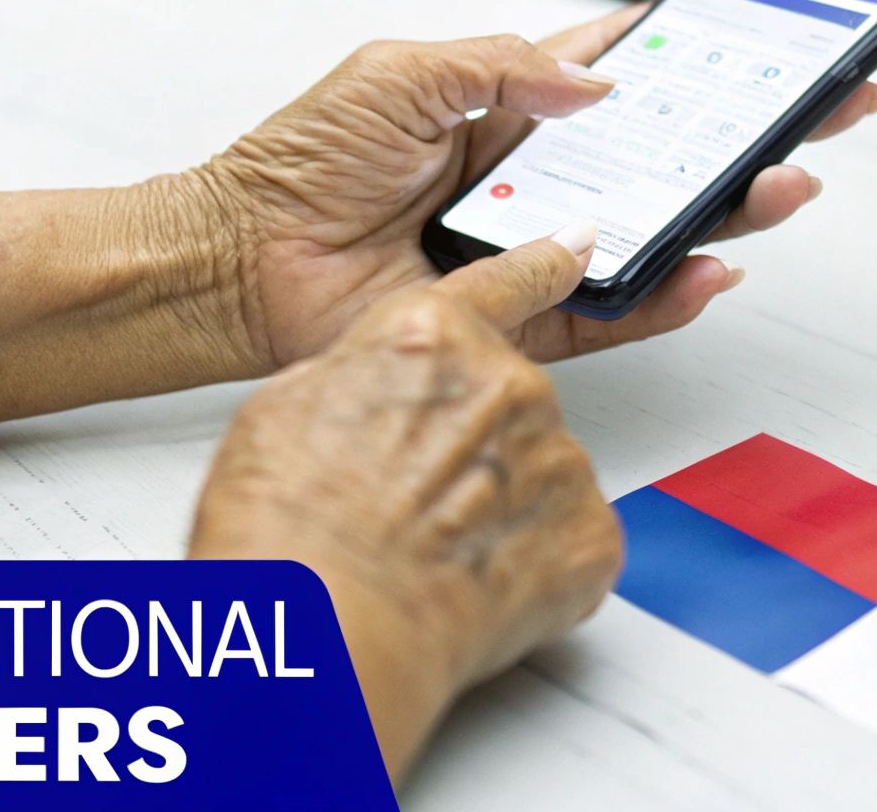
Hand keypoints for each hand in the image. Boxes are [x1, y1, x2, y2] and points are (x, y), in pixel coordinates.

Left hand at [153, 7, 876, 376]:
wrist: (242, 262)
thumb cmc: (302, 162)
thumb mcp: (402, 75)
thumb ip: (503, 69)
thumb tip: (603, 79)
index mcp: (509, 108)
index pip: (625, 75)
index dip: (695, 58)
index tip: (766, 42)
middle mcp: (533, 179)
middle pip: (665, 154)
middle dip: (746, 133)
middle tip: (823, 111)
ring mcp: (532, 248)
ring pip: (653, 232)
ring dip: (725, 211)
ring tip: (785, 185)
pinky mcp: (519, 318)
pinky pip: (611, 310)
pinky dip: (663, 294)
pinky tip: (710, 268)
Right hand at [188, 232, 621, 779]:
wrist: (326, 629)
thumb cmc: (291, 530)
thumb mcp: (286, 411)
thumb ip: (362, 378)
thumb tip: (376, 391)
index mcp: (430, 336)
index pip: (505, 282)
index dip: (541, 265)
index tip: (574, 248)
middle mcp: (507, 383)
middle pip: (508, 404)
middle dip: (473, 449)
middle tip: (414, 503)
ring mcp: (557, 457)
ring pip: (540, 474)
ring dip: (502, 509)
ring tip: (434, 553)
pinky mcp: (590, 533)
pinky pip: (571, 540)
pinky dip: (534, 566)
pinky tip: (475, 584)